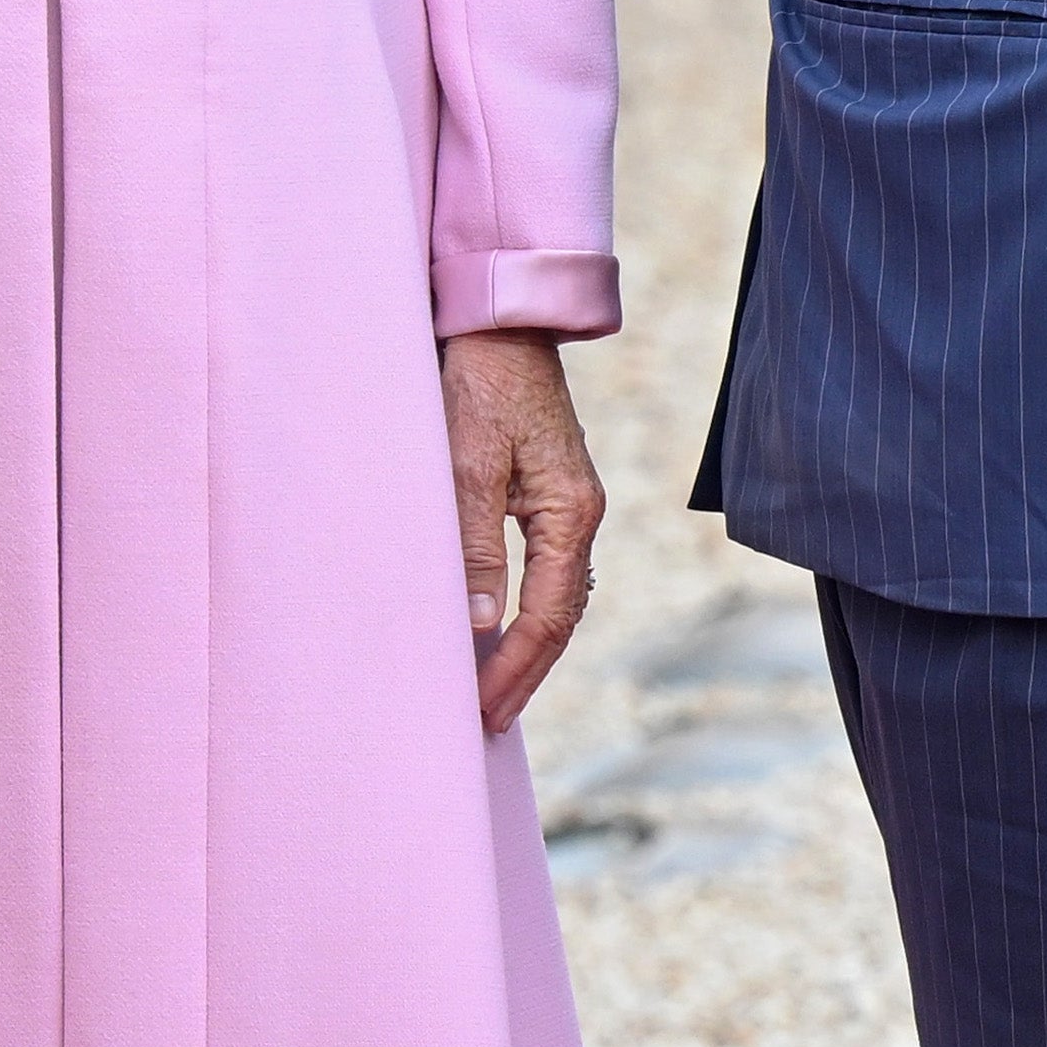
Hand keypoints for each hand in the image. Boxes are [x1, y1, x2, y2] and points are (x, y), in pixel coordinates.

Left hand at [443, 333, 604, 733]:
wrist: (500, 323)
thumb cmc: (480, 386)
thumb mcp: (466, 467)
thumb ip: (472, 547)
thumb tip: (477, 624)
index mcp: (570, 512)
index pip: (548, 616)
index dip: (513, 669)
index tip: (480, 711)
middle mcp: (580, 512)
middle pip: (562, 615)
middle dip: (525, 672)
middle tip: (486, 722)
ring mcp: (570, 502)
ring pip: (558, 595)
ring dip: (526, 646)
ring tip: (491, 691)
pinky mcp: (550, 491)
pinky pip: (547, 570)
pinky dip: (526, 610)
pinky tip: (500, 628)